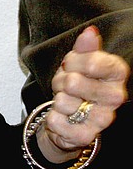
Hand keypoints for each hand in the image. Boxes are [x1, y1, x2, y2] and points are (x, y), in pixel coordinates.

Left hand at [38, 25, 129, 161]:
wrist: (71, 116)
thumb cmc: (78, 84)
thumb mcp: (79, 61)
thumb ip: (85, 47)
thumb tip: (90, 32)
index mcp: (117, 75)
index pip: (91, 61)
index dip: (73, 62)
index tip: (73, 65)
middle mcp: (115, 98)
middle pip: (73, 82)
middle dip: (61, 81)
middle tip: (66, 85)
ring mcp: (102, 119)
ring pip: (62, 101)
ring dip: (56, 99)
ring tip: (65, 100)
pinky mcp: (85, 136)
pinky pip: (56, 120)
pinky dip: (52, 117)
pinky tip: (63, 117)